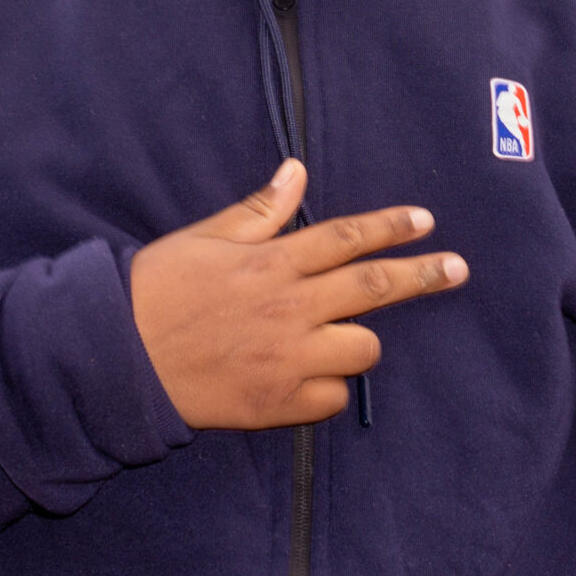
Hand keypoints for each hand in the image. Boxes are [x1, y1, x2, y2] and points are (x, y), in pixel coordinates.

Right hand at [131, 160, 467, 430]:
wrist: (117, 361)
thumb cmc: (156, 292)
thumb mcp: (203, 239)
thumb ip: (259, 211)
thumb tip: (296, 171)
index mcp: (270, 263)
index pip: (344, 238)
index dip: (389, 226)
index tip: (425, 220)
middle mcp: (288, 308)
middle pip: (372, 287)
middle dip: (422, 275)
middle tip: (458, 268)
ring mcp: (288, 359)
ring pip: (362, 349)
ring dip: (357, 341)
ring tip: (332, 339)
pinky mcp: (279, 404)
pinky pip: (334, 398)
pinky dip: (328, 388)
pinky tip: (303, 379)